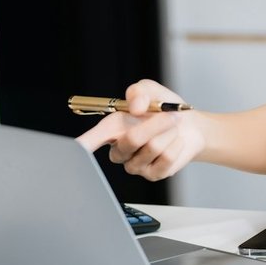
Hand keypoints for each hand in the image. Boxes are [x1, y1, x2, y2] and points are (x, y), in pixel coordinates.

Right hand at [75, 79, 205, 181]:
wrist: (188, 125)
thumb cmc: (162, 108)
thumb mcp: (149, 90)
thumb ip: (138, 92)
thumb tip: (134, 108)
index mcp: (110, 130)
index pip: (87, 143)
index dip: (80, 147)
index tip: (77, 150)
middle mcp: (119, 150)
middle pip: (131, 140)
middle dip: (154, 124)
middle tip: (168, 115)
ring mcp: (135, 165)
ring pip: (152, 147)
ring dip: (168, 131)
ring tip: (171, 126)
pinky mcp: (153, 174)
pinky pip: (167, 157)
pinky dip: (176, 144)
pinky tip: (175, 141)